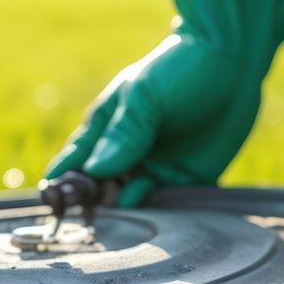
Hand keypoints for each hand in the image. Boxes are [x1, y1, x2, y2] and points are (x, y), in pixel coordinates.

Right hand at [47, 0, 283, 205]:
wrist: (231, 59)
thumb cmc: (178, 69)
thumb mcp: (145, 97)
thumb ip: (124, 135)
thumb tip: (96, 171)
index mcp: (108, 127)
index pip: (78, 160)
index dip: (65, 183)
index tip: (52, 203)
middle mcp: (129, 152)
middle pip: (104, 188)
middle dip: (97, 205)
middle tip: (94, 221)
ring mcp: (159, 166)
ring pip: (136, 200)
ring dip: (129, 212)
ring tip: (125, 223)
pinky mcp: (190, 177)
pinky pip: (172, 203)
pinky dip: (164, 214)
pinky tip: (159, 221)